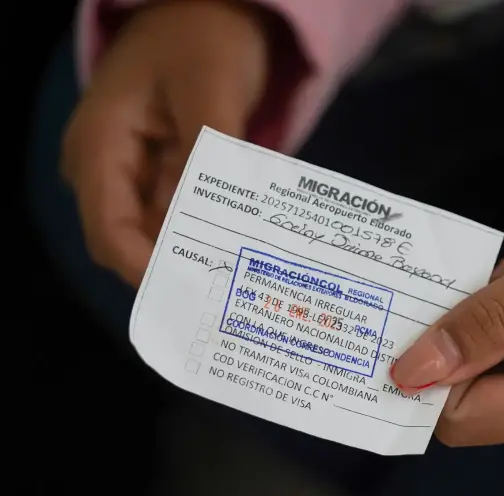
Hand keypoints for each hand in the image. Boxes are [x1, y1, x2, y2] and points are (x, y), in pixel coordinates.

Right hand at [61, 0, 270, 285]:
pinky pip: (180, 213)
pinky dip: (206, 229)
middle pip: (133, 241)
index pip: (109, 232)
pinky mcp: (162, 171)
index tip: (195, 296)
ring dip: (196, 252)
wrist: (211, 9)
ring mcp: (135, 171)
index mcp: (99, 146)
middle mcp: (107, 168)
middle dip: (177, 267)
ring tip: (241, 279)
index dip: (147, 271)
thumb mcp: (210, 89)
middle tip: (229, 297)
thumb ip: (210, 154)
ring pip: (160, 231)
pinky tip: (239, 245)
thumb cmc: (203, 37)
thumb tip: (216, 221)